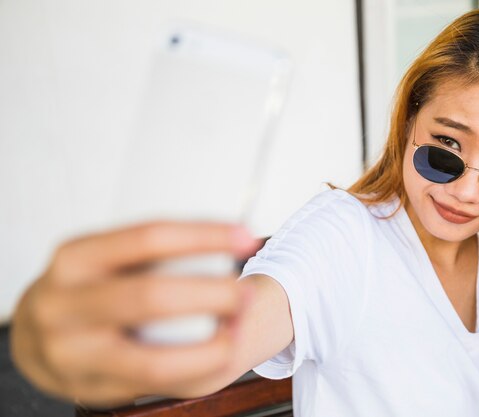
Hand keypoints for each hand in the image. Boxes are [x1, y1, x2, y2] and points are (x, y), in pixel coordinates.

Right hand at [10, 221, 259, 406]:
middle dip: (212, 294)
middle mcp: (62, 306)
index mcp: (75, 258)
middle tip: (247, 293)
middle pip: (151, 296)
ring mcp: (71, 356)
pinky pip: (157, 385)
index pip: (149, 237)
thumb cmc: (91, 289)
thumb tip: (231, 253)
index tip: (246, 237)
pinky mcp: (90, 391)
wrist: (38, 337)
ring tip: (239, 328)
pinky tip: (220, 350)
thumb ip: (163, 256)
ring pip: (153, 360)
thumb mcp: (110, 258)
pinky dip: (199, 366)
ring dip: (211, 346)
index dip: (205, 235)